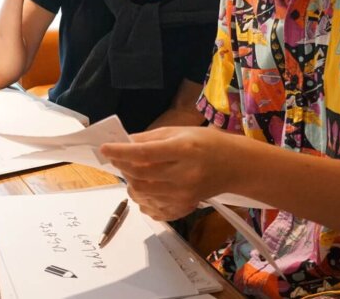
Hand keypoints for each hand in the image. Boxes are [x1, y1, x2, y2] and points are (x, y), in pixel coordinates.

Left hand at [99, 127, 239, 220]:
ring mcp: (185, 194)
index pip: (144, 154)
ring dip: (130, 183)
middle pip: (140, 176)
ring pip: (143, 194)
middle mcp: (184, 175)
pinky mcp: (185, 206)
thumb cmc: (206, 143)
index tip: (104, 149)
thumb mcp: (180, 131)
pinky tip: (144, 188)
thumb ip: (150, 138)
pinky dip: (142, 199)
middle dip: (122, 167)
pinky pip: (154, 208)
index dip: (121, 152)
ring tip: (131, 173)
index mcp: (183, 150)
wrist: (235, 166)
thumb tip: (123, 142)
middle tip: (118, 159)